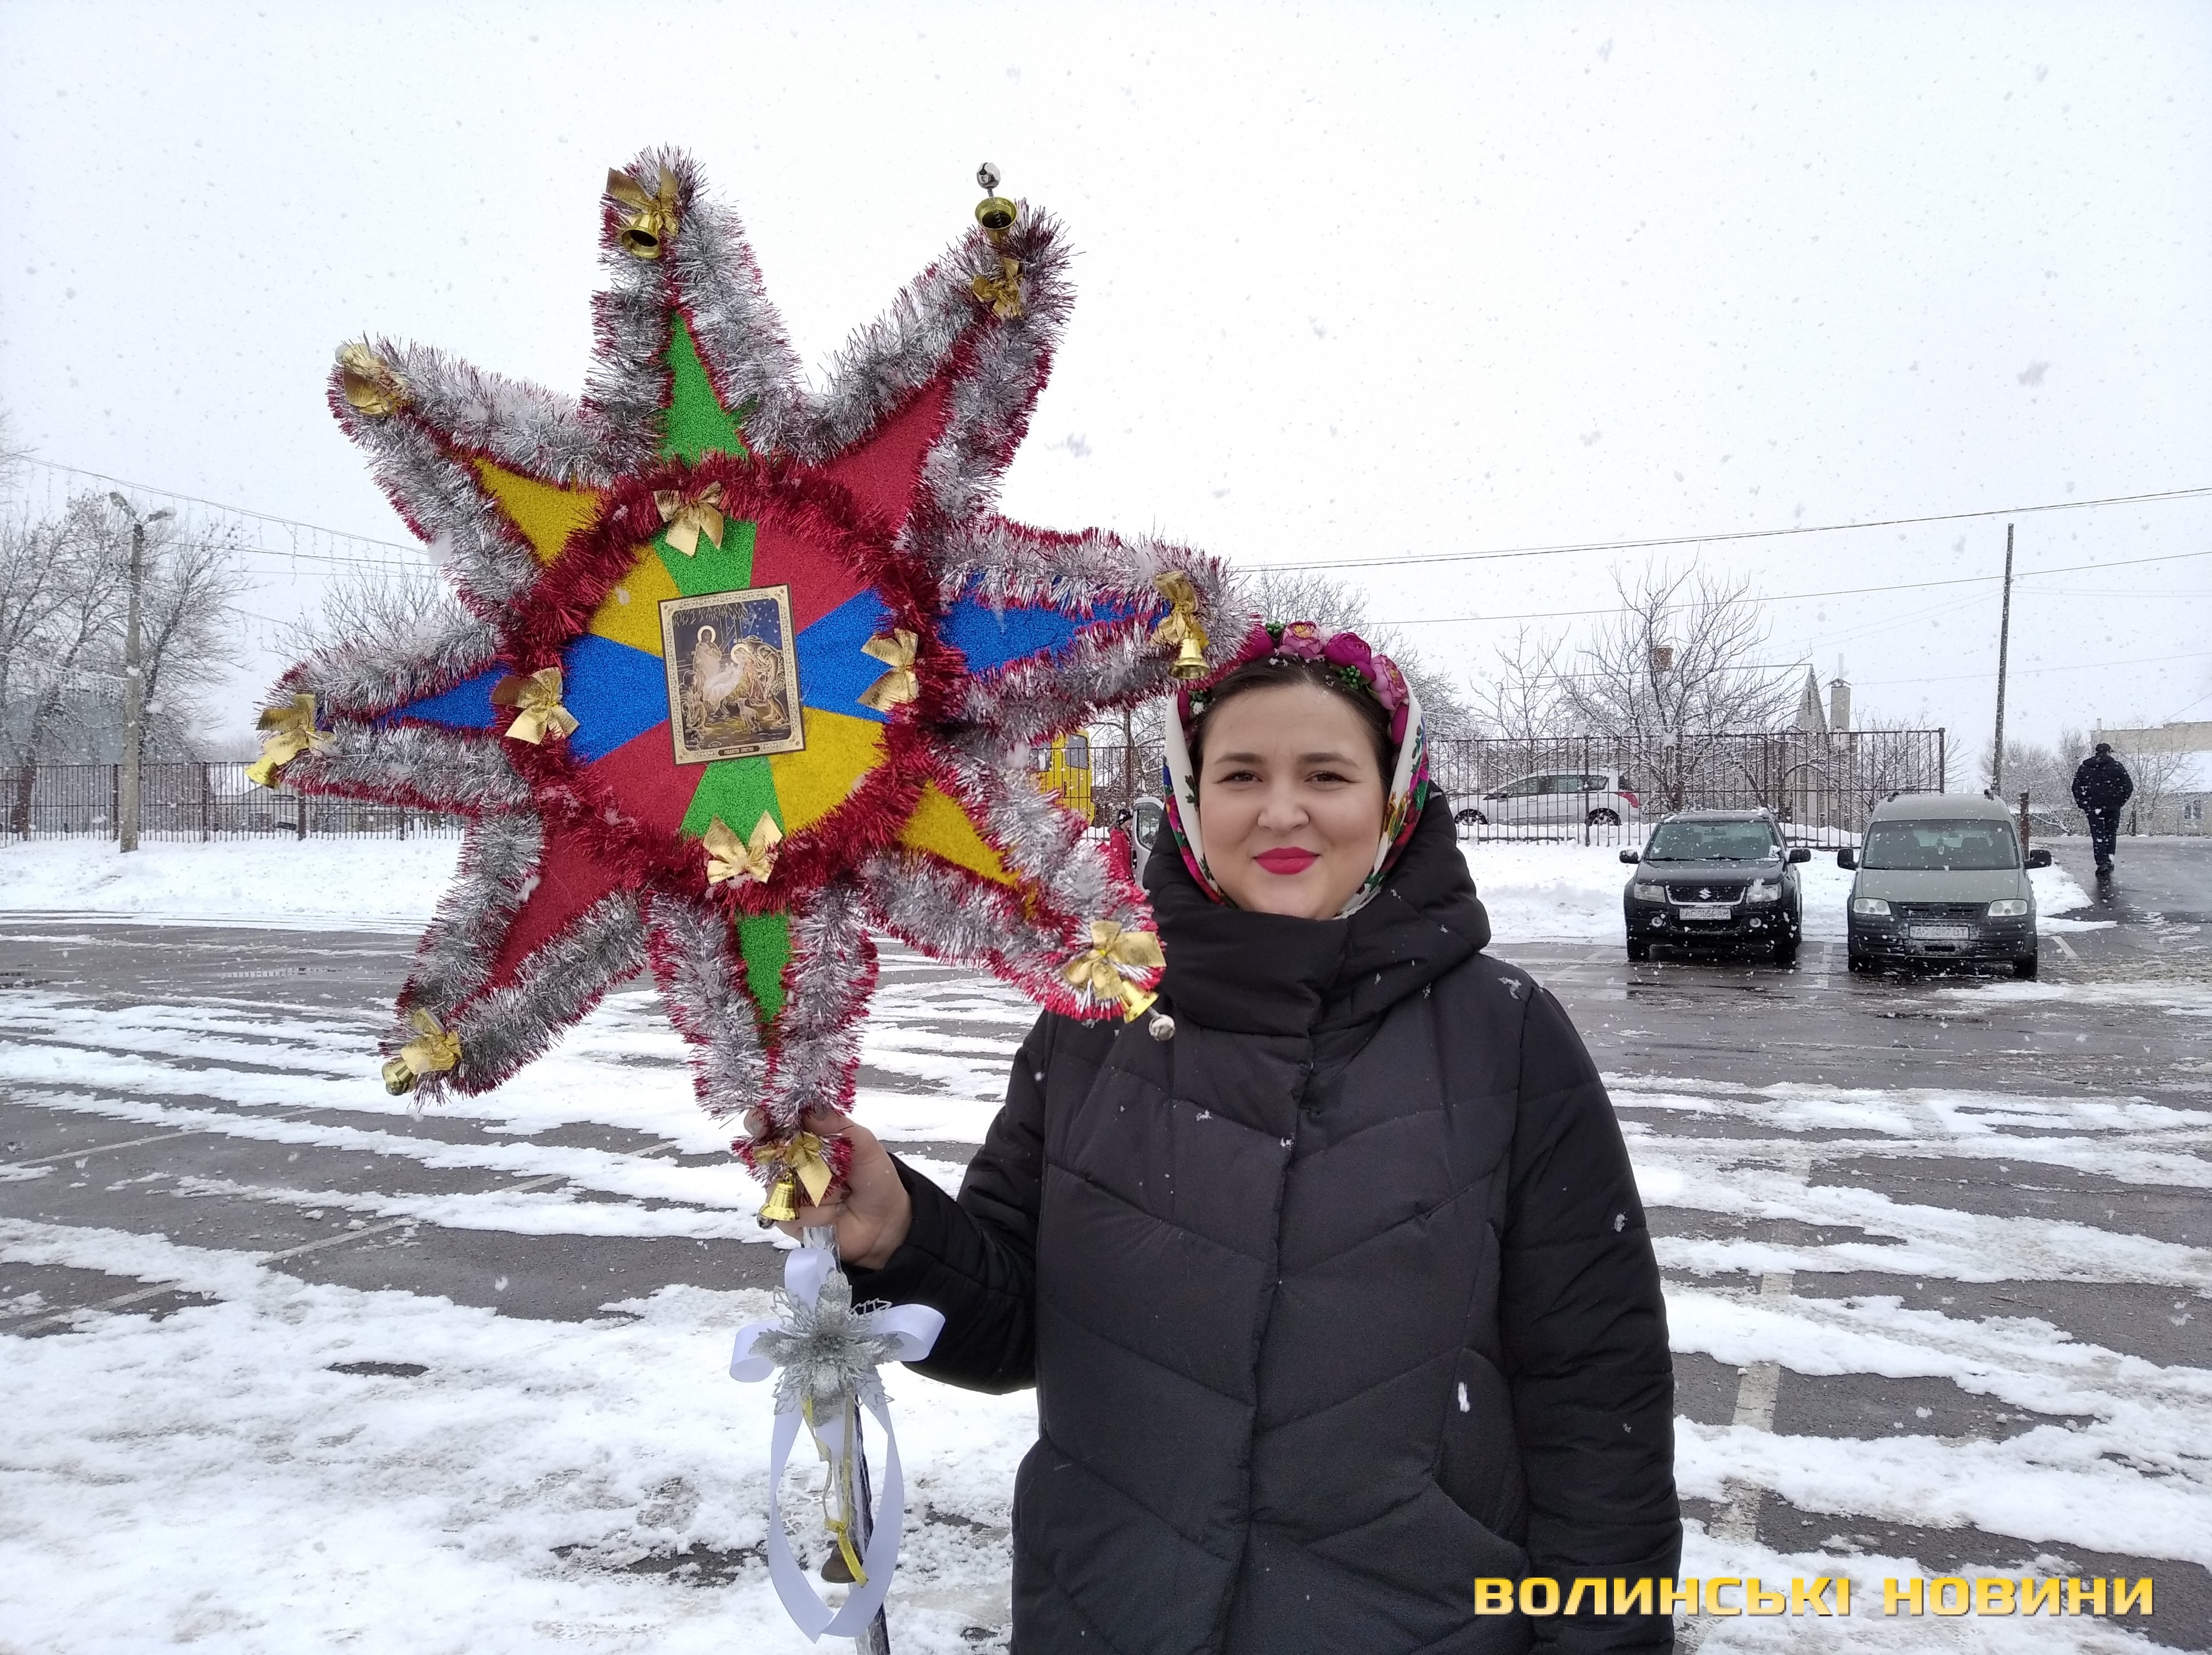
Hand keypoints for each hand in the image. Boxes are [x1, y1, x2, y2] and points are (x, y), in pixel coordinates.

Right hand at [762, 1106, 912, 1268]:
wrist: (885, 1220)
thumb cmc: (875, 1177)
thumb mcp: (864, 1145)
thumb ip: (839, 1126)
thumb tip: (812, 1110)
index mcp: (806, 1138)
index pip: (774, 1124)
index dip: (762, 1120)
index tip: (759, 1119)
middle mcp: (790, 1163)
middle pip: (764, 1154)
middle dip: (777, 1155)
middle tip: (800, 1158)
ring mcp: (786, 1191)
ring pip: (777, 1185)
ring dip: (815, 1190)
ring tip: (843, 1193)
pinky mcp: (788, 1218)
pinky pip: (788, 1214)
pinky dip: (816, 1214)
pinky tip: (835, 1213)